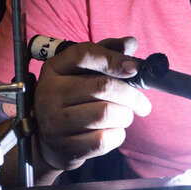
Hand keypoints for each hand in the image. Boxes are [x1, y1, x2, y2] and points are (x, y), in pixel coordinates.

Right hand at [34, 37, 151, 170]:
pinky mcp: (66, 147)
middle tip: (144, 104)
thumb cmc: (72, 99)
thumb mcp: (81, 72)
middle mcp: (50, 94)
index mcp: (54, 69)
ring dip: (126, 115)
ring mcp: (55, 122)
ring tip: (125, 116)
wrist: (46, 140)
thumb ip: (106, 53)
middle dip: (132, 95)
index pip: (84, 54)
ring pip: (107, 113)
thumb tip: (130, 42)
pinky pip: (104, 139)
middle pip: (103, 86)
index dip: (114, 59)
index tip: (134, 68)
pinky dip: (117, 134)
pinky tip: (113, 131)